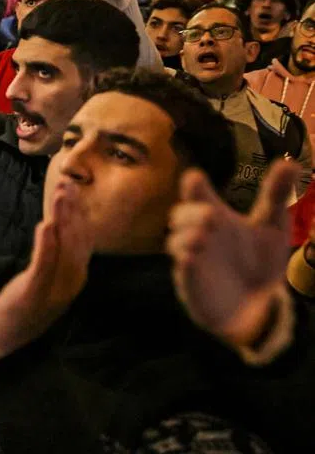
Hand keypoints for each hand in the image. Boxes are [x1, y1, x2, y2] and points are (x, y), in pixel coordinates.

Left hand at [0, 186, 92, 360]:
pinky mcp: (34, 295)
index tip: (74, 187)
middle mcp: (71, 282)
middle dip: (73, 210)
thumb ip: (56, 252)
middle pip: (77, 240)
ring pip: (63, 249)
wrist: (5, 338)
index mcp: (76, 276)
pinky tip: (46, 226)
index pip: (83, 239)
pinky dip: (47, 246)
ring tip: (60, 196)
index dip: (80, 212)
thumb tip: (61, 221)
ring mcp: (55, 290)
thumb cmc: (27, 302)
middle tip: (69, 183)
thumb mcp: (47, 276)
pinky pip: (44, 267)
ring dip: (63, 220)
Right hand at [168, 160, 297, 347]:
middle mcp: (199, 234)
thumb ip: (276, 194)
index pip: (196, 194)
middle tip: (211, 215)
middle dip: (190, 213)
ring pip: (176, 243)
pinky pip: (182, 272)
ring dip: (186, 237)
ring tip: (203, 238)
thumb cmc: (260, 261)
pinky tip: (193, 259)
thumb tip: (292, 163)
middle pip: (180, 215)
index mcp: (214, 216)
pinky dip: (186, 264)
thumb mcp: (273, 225)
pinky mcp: (192, 284)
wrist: (260, 305)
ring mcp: (193, 258)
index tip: (196, 179)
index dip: (193, 185)